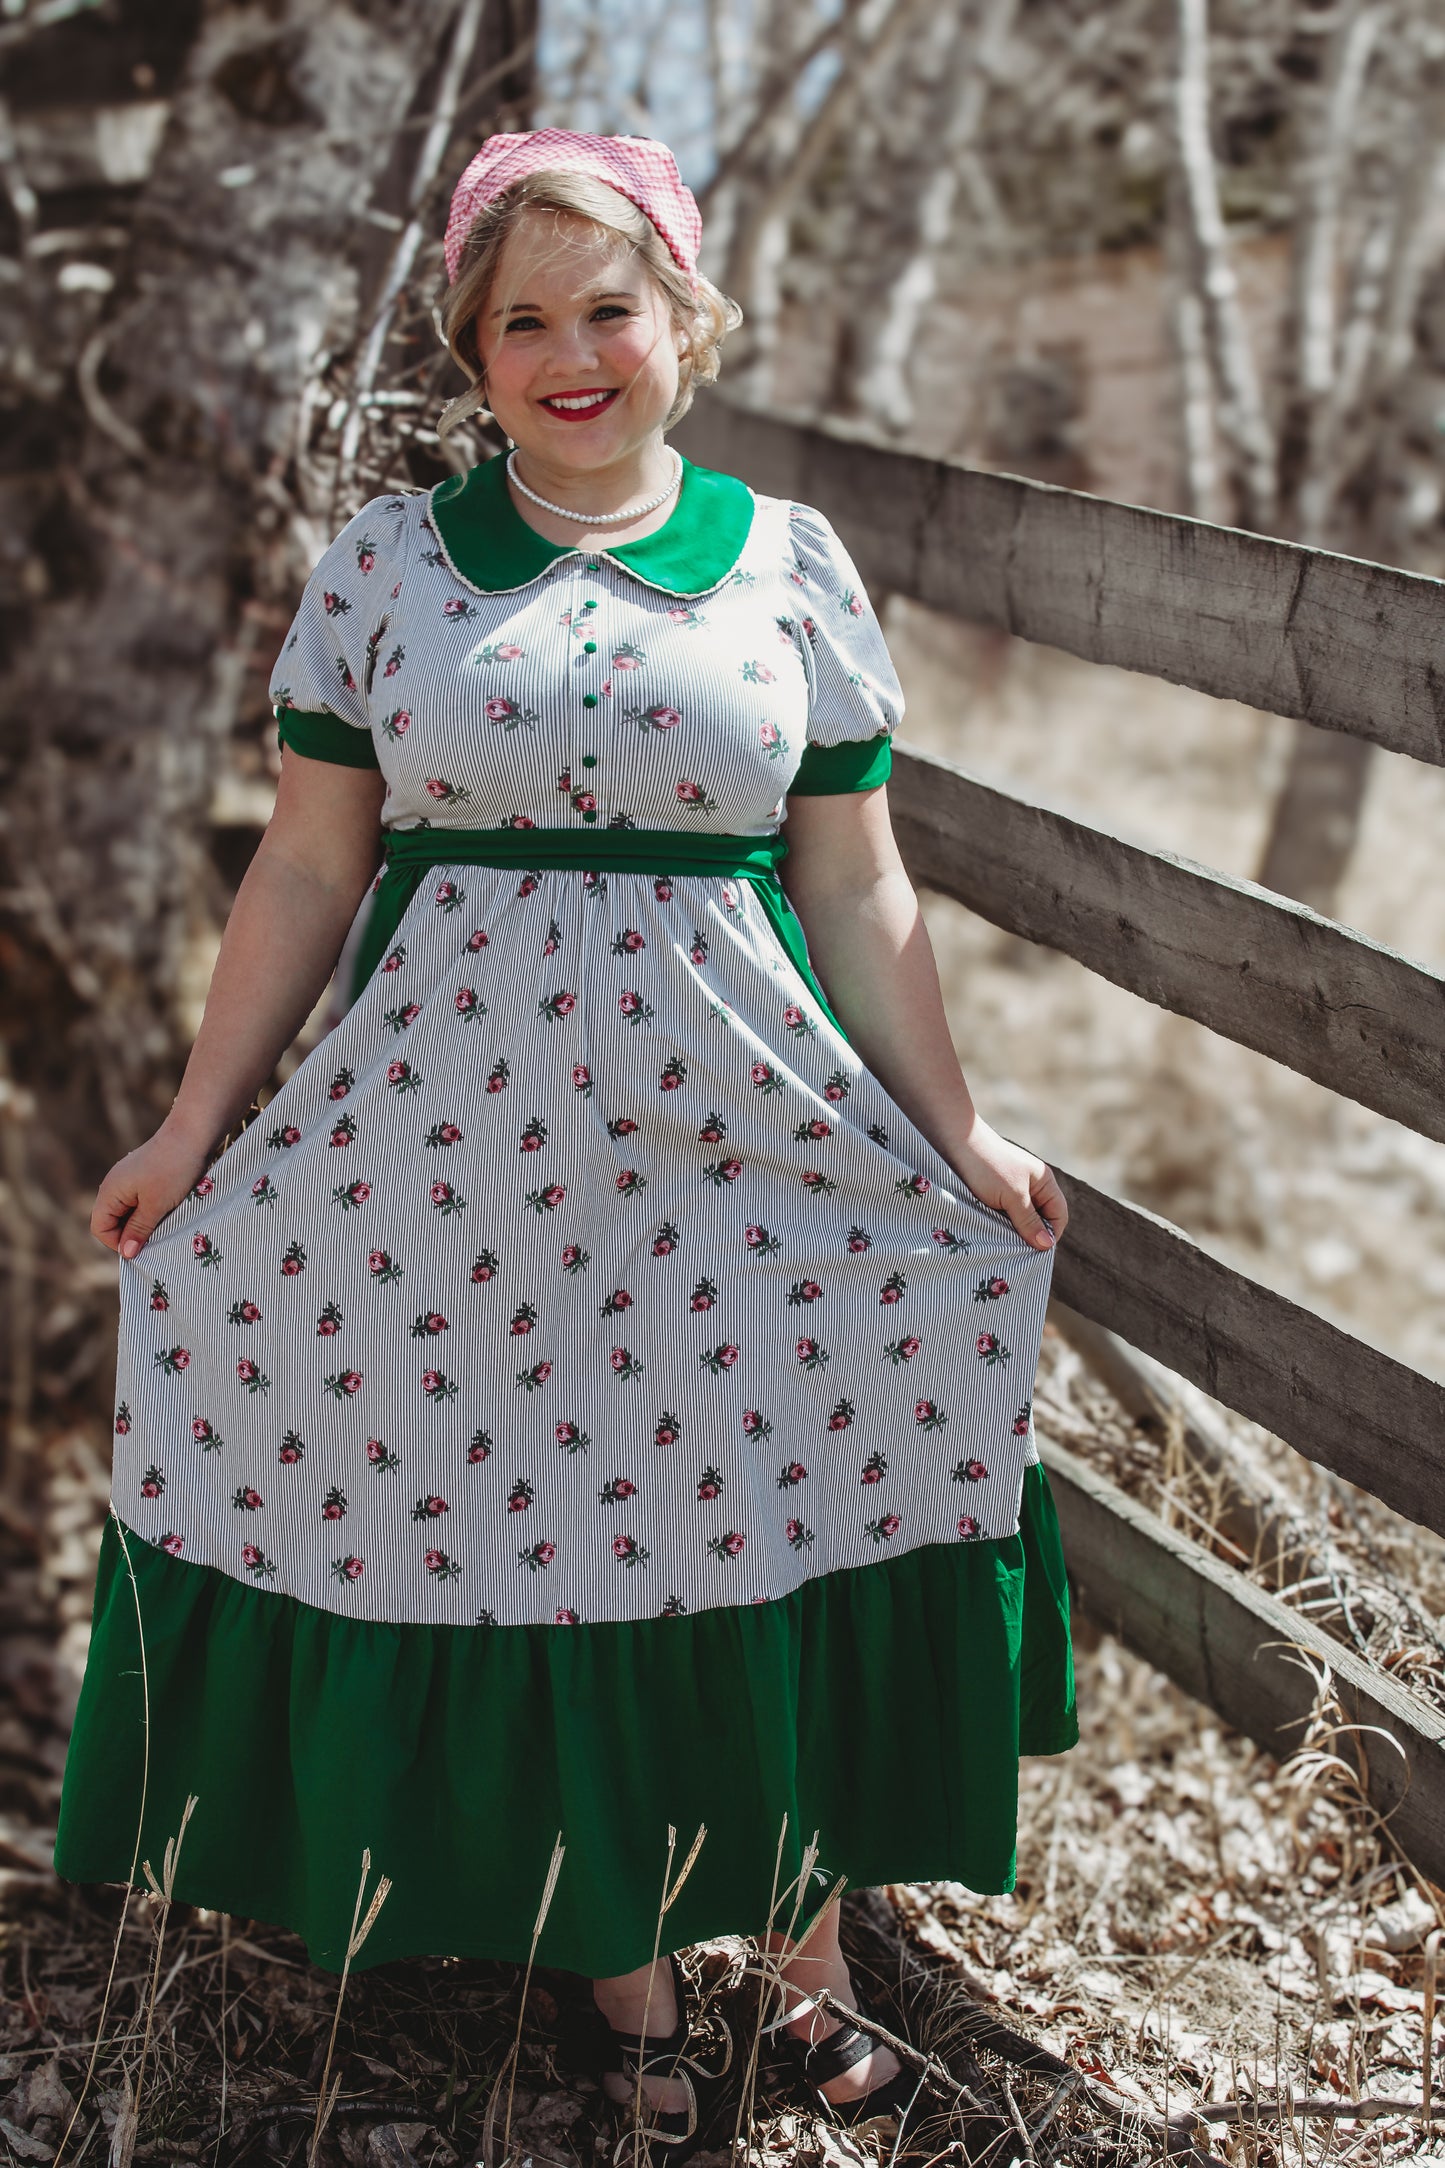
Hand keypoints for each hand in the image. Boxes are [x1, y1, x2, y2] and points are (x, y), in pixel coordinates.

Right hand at [90, 1120, 213, 1260]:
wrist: (193, 1133)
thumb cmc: (173, 1169)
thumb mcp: (156, 1205)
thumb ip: (138, 1230)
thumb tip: (126, 1254)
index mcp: (109, 1191)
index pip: (100, 1228)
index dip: (117, 1242)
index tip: (143, 1247)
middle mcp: (115, 1185)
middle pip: (114, 1221)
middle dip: (133, 1233)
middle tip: (158, 1238)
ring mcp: (130, 1180)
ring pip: (131, 1213)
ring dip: (147, 1222)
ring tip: (167, 1223)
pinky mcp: (146, 1177)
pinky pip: (143, 1202)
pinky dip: (154, 1210)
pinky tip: (171, 1210)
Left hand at [948, 1113, 1066, 1251]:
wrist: (953, 1141)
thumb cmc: (987, 1165)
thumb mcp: (1012, 1195)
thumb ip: (1029, 1220)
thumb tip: (1047, 1245)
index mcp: (1044, 1182)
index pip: (1058, 1215)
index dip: (1050, 1235)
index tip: (1034, 1252)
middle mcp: (1031, 1185)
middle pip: (1040, 1219)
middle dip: (1030, 1236)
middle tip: (1016, 1252)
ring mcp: (1011, 1189)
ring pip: (1019, 1219)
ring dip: (1012, 1232)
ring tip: (1001, 1244)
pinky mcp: (993, 1193)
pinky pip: (1003, 1215)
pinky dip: (999, 1224)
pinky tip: (990, 1232)